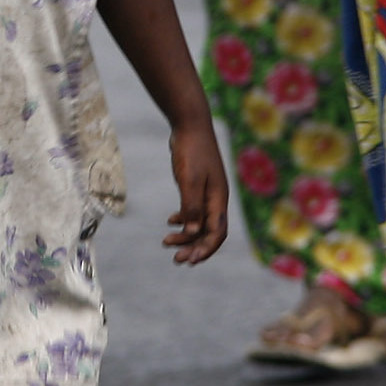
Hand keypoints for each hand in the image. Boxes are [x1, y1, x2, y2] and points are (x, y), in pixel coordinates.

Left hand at [161, 120, 231, 264]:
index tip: (190, 259)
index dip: (205, 249)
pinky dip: (183, 219)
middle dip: (194, 247)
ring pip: (199, 223)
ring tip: (166, 242)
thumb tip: (192, 232)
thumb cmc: (192, 152)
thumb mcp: (190, 180)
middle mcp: (216, 199)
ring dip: (186, 235)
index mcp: (218, 200)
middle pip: (209, 232)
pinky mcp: (197, 186)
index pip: (217, 233)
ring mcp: (207, 193)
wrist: (190, 126)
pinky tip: (170, 222)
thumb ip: (191, 206)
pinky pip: (193, 210)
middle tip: (177, 259)